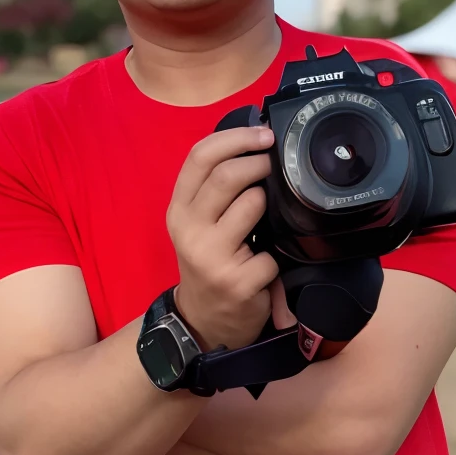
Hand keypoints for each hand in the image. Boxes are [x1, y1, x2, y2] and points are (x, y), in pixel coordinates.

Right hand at [167, 126, 279, 350]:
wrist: (204, 320)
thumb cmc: (209, 260)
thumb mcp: (198, 223)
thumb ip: (214, 189)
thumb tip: (257, 145)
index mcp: (179, 209)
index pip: (200, 157)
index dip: (236, 137)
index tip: (264, 134)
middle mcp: (188, 229)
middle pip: (227, 175)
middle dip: (259, 163)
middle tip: (274, 165)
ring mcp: (211, 256)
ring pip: (252, 204)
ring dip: (269, 205)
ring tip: (268, 218)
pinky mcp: (236, 282)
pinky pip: (271, 251)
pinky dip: (277, 255)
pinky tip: (267, 264)